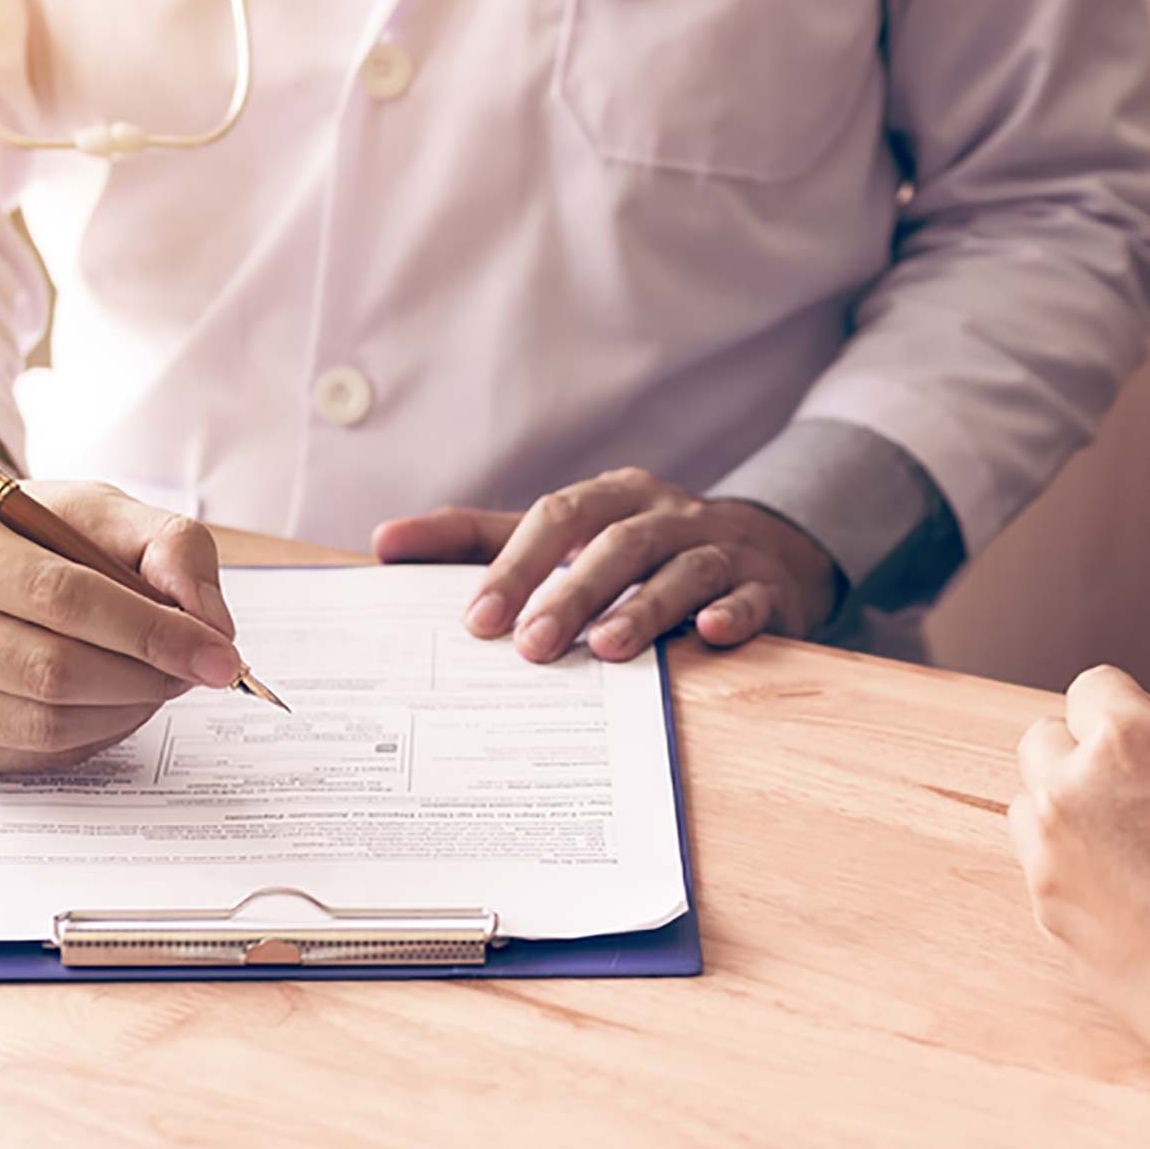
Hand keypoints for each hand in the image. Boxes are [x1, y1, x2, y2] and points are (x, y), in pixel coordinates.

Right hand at [0, 475, 242, 771]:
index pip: (59, 595)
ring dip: (126, 709)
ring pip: (43, 723)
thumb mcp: (90, 509)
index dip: (151, 629)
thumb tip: (210, 623)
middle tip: (197, 668)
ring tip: (159, 679)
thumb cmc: (19, 533)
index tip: (221, 652)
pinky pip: (29, 755)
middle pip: (51, 669)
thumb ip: (166, 543)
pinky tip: (114, 702)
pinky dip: (93, 734)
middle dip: (146, 675)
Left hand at [371, 468, 838, 662]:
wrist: (763, 556)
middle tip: (530, 646)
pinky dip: (732, 613)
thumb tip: (383, 545)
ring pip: (682, 569)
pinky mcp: (766, 587)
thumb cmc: (639, 552)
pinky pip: (752, 595)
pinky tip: (711, 635)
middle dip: (571, 592)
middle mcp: (667, 514)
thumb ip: (480, 541)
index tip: (475, 620)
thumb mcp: (565, 539)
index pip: (557, 516)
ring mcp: (722, 548)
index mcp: (614, 498)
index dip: (515, 564)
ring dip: (644, 608)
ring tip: (607, 651)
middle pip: (616, 543)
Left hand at [1008, 634, 1149, 1045]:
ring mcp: (1052, 864)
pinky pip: (1043, 866)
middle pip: (1050, 739)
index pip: (1095, 686)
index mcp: (1124, 742)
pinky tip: (1138, 881)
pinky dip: (1075, 861)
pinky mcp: (1053, 923)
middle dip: (1093, 749)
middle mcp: (1068, 796)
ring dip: (1075, 802)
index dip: (1140, 708)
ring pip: (1036, 802)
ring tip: (1146, 832)